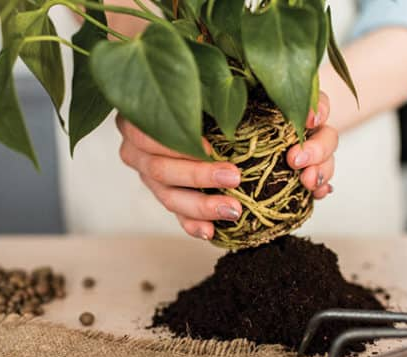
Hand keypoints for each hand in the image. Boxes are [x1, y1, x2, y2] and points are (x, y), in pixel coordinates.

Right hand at [116, 92, 335, 240]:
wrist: (196, 101)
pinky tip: (211, 231)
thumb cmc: (204, 84)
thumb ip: (220, 81)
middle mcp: (135, 148)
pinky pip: (175, 214)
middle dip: (198, 176)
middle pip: (160, 168)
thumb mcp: (208, 75)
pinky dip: (193, 223)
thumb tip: (270, 98)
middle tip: (235, 177)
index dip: (179, 143)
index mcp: (139, 116)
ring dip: (201, 206)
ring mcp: (147, 175)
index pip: (151, 133)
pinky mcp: (164, 193)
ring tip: (233, 210)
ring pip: (167, 197)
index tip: (211, 147)